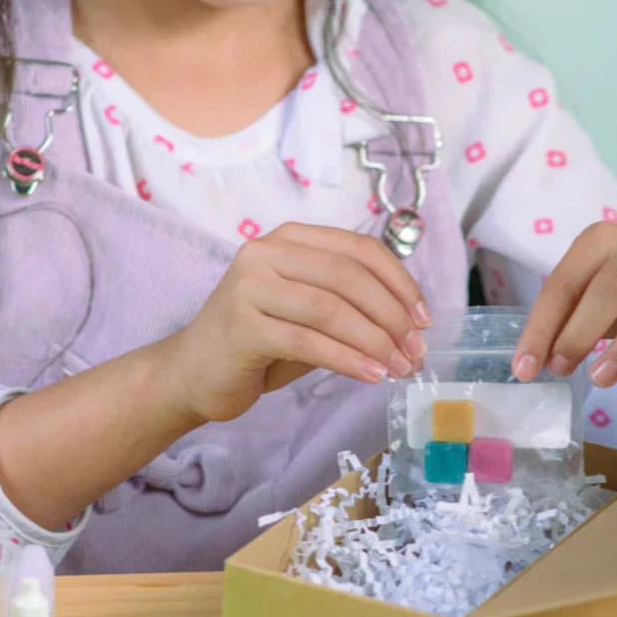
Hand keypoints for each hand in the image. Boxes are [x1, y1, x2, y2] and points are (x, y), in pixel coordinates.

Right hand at [170, 223, 431, 422]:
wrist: (192, 373)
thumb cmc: (258, 345)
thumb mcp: (309, 315)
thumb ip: (349, 307)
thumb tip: (409, 327)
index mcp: (289, 240)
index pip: (358, 250)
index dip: (399, 282)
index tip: (424, 319)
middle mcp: (266, 253)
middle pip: (348, 277)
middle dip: (392, 316)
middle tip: (416, 351)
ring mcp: (249, 287)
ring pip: (331, 309)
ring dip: (375, 341)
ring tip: (400, 368)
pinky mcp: (242, 326)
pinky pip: (308, 341)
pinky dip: (347, 359)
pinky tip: (371, 376)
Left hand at [512, 222, 616, 386]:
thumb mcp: (584, 305)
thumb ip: (558, 327)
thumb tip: (527, 365)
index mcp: (601, 241)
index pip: (564, 284)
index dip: (542, 327)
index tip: (525, 368)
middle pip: (611, 287)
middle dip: (580, 332)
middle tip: (560, 369)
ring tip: (601, 378)